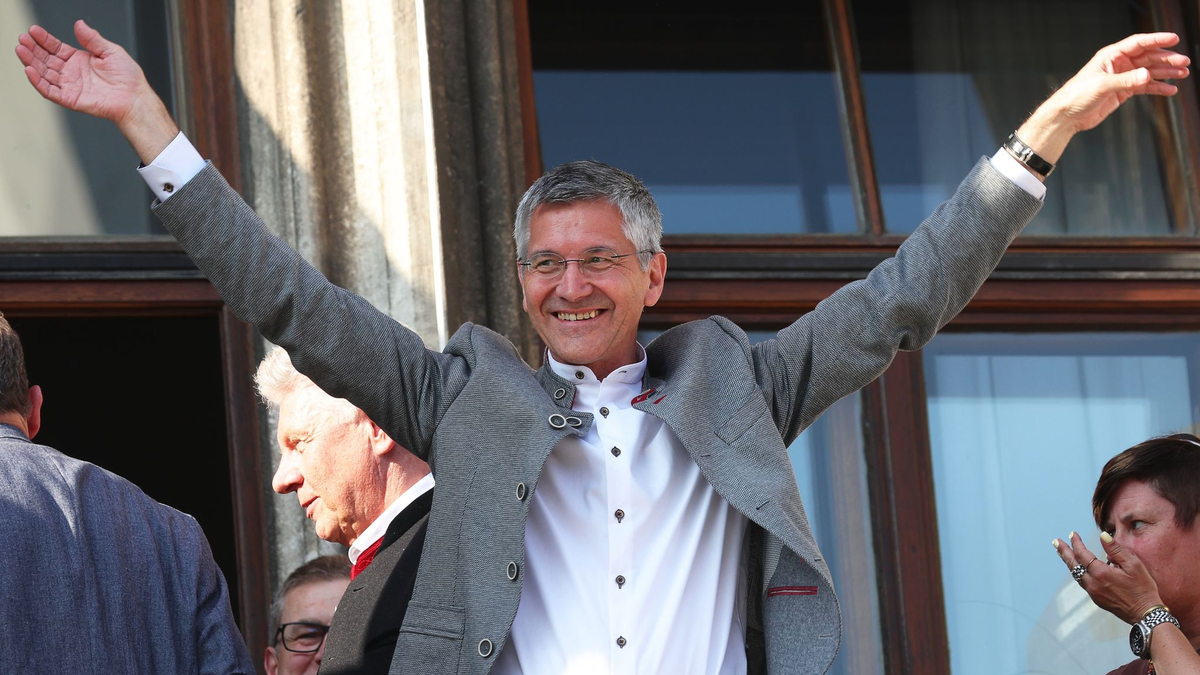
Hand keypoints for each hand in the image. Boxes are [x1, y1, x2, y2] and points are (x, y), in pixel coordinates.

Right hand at [15, 20, 177, 161]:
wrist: (135, 99)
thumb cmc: (128, 78)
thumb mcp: (111, 51)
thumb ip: (93, 39)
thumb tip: (79, 24)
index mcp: (79, 60)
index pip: (55, 48)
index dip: (44, 39)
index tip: (33, 30)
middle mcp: (71, 72)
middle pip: (46, 59)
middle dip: (33, 49)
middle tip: (22, 39)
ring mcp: (69, 86)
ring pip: (44, 73)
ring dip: (31, 62)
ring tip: (21, 50)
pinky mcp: (70, 99)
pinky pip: (50, 91)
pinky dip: (38, 82)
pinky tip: (30, 70)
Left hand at [1018, 33, 1189, 166]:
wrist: (1067, 116)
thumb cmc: (1076, 96)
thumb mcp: (1102, 86)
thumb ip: (1125, 81)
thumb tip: (1146, 76)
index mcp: (1111, 56)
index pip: (1138, 43)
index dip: (1156, 40)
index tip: (1174, 39)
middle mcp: (1118, 64)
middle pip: (1148, 57)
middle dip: (1166, 59)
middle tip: (1184, 62)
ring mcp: (1122, 78)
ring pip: (1149, 72)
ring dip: (1166, 73)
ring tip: (1182, 74)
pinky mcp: (1123, 92)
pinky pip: (1145, 87)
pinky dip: (1158, 88)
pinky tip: (1170, 90)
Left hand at [1053, 530, 1162, 624]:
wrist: (1146, 614)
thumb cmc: (1143, 588)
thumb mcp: (1134, 565)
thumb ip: (1116, 550)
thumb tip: (1102, 536)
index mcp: (1101, 573)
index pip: (1082, 554)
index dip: (1076, 543)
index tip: (1072, 534)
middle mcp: (1093, 583)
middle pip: (1073, 565)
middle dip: (1064, 552)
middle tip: (1056, 542)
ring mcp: (1093, 593)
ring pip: (1076, 575)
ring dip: (1069, 562)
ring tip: (1063, 553)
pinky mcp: (1097, 599)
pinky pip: (1083, 583)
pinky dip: (1078, 572)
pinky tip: (1079, 568)